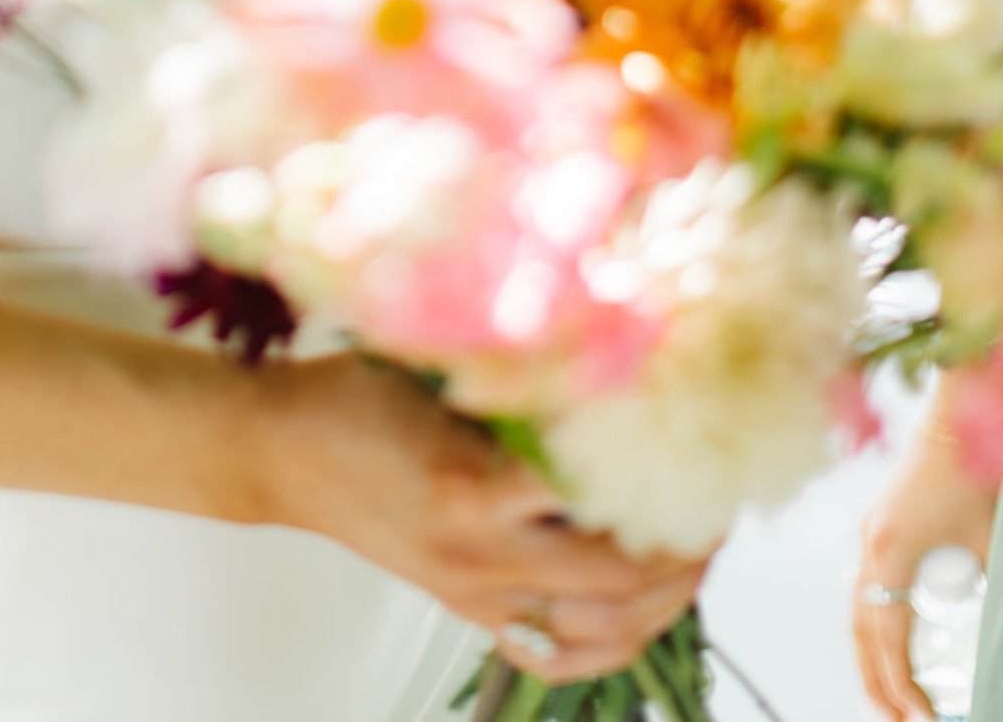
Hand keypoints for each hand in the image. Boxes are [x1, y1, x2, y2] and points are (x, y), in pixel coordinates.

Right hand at [260, 354, 708, 685]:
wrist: (280, 452)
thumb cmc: (355, 394)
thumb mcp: (441, 366)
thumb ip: (522, 377)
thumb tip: (613, 355)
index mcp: (475, 484)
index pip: (601, 498)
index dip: (668, 480)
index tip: (709, 450)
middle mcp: (481, 554)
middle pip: (618, 576)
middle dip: (685, 546)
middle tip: (722, 503)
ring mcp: (475, 591)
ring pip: (599, 626)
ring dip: (662, 596)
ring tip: (696, 551)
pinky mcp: (465, 606)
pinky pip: (557, 646)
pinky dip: (610, 637)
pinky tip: (639, 610)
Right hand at [853, 419, 996, 720]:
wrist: (951, 422)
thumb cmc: (972, 477)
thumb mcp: (988, 543)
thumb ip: (981, 588)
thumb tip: (988, 638)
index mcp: (892, 550)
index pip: (887, 633)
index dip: (899, 680)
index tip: (918, 715)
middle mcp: (870, 545)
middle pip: (860, 627)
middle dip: (875, 678)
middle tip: (895, 720)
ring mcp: (868, 535)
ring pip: (856, 609)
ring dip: (868, 655)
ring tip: (886, 695)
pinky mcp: (875, 528)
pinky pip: (863, 589)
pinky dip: (870, 624)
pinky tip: (886, 644)